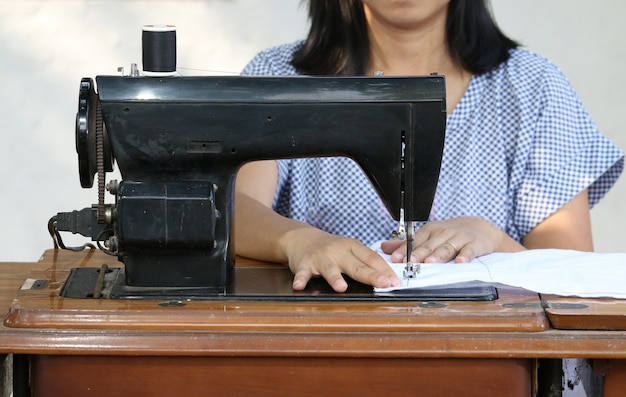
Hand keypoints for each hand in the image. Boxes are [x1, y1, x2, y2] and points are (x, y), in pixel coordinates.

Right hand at [282, 227, 401, 292]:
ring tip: (341, 287)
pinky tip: (299, 286)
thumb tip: (388, 278)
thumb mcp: (350, 250)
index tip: (395, 281)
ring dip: (335, 278)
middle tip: (383, 283)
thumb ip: (365, 262)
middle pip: (356, 265)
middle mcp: (338, 251)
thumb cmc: (332, 249)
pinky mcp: (305, 264)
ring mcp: (321, 257)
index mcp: (352, 247)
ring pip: (329, 269)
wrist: (303, 238)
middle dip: (370, 275)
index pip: (372, 258)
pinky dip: (301, 279)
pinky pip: (303, 273)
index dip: (384, 270)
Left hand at [380, 216, 520, 263]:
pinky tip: (460, 262)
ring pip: (447, 246)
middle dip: (420, 253)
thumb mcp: (429, 236)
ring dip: (439, 254)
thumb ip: (407, 244)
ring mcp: (459, 237)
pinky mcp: (475, 243)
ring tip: (431, 262)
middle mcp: (443, 232)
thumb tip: (384, 248)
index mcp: (430, 231)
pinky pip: (469, 250)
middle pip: (430, 244)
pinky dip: (465, 255)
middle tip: (411, 262)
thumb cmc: (451, 234)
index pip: (415, 240)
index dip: (405, 250)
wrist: (480, 228)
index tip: (396, 259)